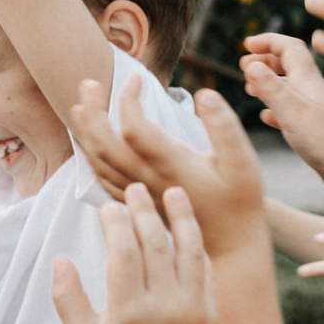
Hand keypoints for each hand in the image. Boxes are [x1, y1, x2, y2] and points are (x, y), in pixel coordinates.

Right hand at [52, 184, 216, 323]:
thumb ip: (67, 298)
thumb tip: (61, 258)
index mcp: (129, 312)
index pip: (124, 251)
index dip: (115, 223)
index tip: (107, 207)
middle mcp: (164, 307)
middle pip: (156, 243)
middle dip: (144, 210)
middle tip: (135, 189)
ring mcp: (192, 309)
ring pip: (189, 250)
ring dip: (181, 217)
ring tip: (173, 192)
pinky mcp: (210, 313)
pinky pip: (205, 270)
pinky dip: (195, 247)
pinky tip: (186, 229)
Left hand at [68, 76, 267, 259]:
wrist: (231, 244)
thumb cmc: (240, 200)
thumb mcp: (243, 162)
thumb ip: (224, 127)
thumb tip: (205, 95)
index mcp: (173, 166)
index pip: (134, 129)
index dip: (128, 100)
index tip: (137, 79)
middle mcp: (150, 181)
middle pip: (105, 146)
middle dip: (93, 112)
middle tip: (88, 82)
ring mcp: (140, 194)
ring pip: (99, 164)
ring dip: (85, 132)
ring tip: (80, 105)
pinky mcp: (137, 203)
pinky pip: (103, 180)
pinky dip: (91, 157)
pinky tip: (89, 141)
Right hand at [242, 34, 323, 179]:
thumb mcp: (291, 110)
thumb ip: (270, 87)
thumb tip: (251, 64)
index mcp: (308, 80)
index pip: (289, 47)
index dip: (268, 41)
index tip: (246, 44)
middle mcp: (314, 91)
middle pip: (290, 64)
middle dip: (265, 60)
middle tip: (243, 66)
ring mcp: (317, 110)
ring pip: (290, 88)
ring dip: (269, 84)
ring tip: (250, 89)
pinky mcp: (317, 130)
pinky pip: (293, 113)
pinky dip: (277, 109)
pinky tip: (268, 117)